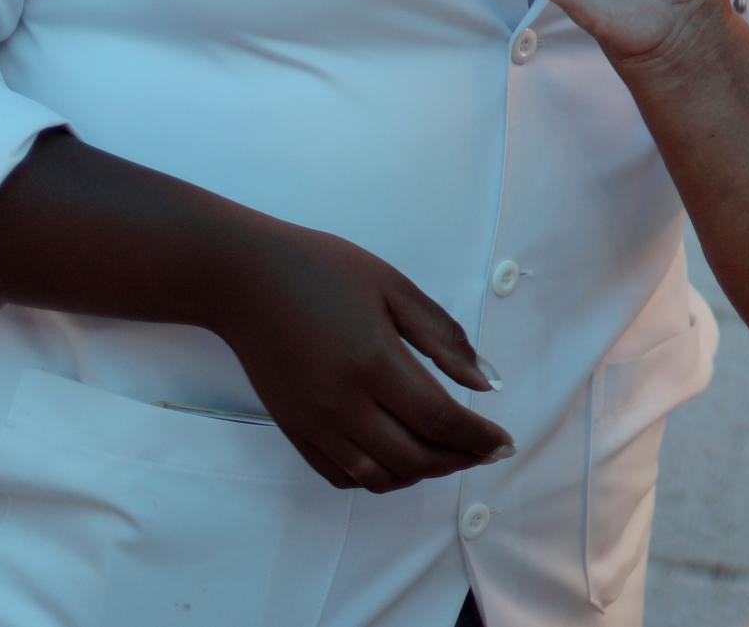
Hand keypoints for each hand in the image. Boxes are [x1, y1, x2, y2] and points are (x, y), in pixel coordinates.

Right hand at [210, 219, 512, 492]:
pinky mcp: (293, 430)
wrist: (244, 280)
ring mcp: (314, 423)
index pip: (440, 420)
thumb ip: (443, 337)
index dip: (478, 438)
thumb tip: (486, 382)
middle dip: (458, 460)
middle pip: (414, 458)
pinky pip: (341, 475)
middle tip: (482, 450)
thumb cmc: (323, 271)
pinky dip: (378, 476)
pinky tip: (398, 456)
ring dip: (421, 474)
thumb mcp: (394, 287)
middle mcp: (343, 403)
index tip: (504, 441)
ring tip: (447, 454)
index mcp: (374, 362)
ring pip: (379, 476)